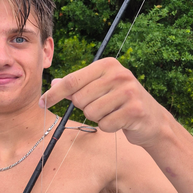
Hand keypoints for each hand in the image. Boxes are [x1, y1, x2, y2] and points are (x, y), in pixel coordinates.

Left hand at [39, 57, 167, 147]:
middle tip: (102, 106)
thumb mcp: (100, 88)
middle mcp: (119, 74)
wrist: (152, 120)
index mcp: (107, 65)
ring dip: (98, 118)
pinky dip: (109, 127)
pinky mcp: (134, 110)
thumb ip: (77, 85)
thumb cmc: (121, 102)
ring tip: (112, 113)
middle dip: (85, 108)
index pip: (72, 80)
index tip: (41, 103)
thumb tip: (53, 82)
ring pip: (91, 113)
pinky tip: (120, 121)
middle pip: (80, 99)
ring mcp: (128, 91)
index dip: (54, 94)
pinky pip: (105, 124)